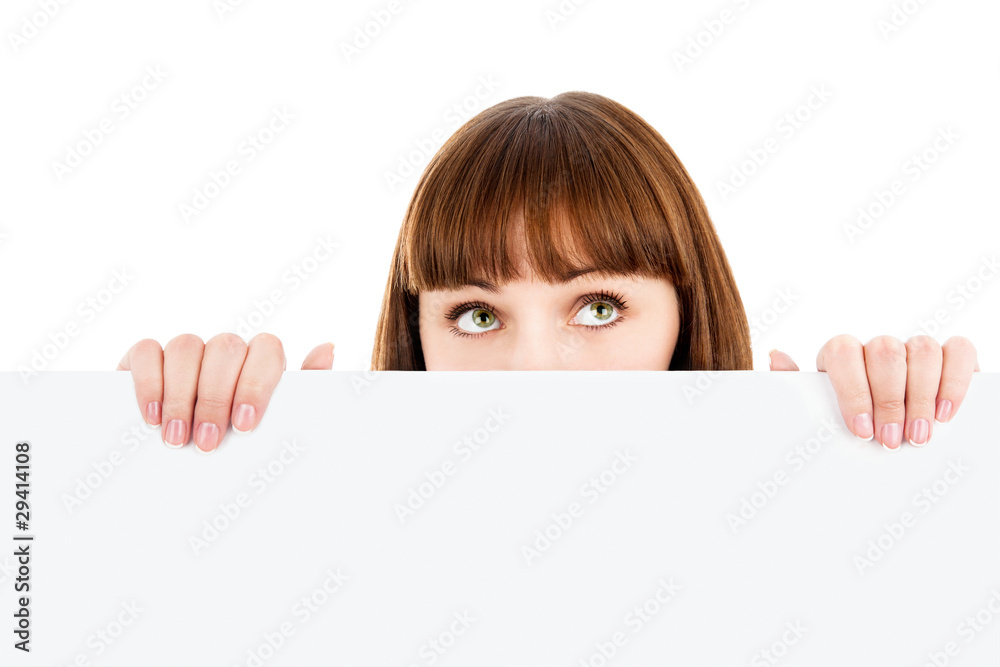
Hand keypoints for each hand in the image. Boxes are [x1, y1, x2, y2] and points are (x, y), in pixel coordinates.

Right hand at [116, 334, 334, 453]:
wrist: (180, 476)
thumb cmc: (238, 445)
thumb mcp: (273, 426)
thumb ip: (304, 390)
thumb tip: (328, 348)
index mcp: (259, 362)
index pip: (266, 348)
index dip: (256, 383)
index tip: (245, 426)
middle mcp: (224, 350)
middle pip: (226, 348)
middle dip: (216, 399)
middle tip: (208, 444)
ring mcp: (186, 351)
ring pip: (186, 346)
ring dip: (182, 396)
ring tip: (177, 439)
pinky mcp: (146, 357)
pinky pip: (147, 351)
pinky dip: (149, 383)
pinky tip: (153, 416)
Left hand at [768, 335, 978, 450]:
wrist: (892, 435)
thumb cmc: (850, 425)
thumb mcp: (821, 412)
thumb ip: (798, 389)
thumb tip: (775, 356)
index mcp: (841, 355)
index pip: (842, 351)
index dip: (852, 389)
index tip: (861, 430)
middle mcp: (878, 347)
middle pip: (885, 351)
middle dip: (889, 401)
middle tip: (890, 441)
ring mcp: (914, 348)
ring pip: (921, 350)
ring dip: (921, 397)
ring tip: (918, 436)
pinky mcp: (951, 357)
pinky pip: (958, 350)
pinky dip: (954, 380)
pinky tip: (945, 413)